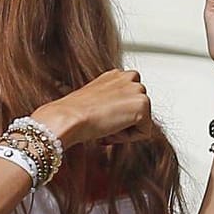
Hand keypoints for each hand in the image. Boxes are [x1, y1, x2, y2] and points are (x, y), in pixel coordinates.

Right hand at [32, 69, 152, 148]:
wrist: (69, 118)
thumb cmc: (74, 113)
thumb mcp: (93, 102)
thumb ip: (109, 103)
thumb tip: (116, 117)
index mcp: (115, 75)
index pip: (129, 100)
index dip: (117, 115)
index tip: (101, 119)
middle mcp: (129, 78)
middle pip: (138, 111)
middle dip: (123, 122)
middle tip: (103, 126)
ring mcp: (137, 90)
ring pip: (142, 122)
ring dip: (124, 130)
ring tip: (105, 127)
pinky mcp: (142, 105)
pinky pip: (144, 133)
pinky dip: (127, 138)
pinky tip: (110, 131)